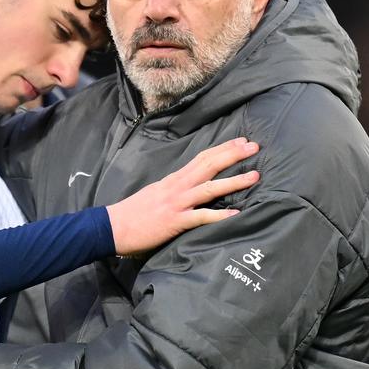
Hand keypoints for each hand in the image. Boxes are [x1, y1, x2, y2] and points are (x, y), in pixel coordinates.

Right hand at [106, 138, 259, 254]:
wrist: (113, 227)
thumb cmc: (133, 212)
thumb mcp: (155, 192)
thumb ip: (174, 188)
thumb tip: (191, 185)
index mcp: (173, 180)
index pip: (201, 158)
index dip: (223, 149)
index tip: (241, 141)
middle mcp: (177, 187)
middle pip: (208, 165)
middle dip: (233, 155)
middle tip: (254, 147)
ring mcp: (176, 203)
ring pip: (209, 188)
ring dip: (234, 181)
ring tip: (255, 176)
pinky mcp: (175, 222)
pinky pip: (201, 217)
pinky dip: (219, 215)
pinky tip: (236, 214)